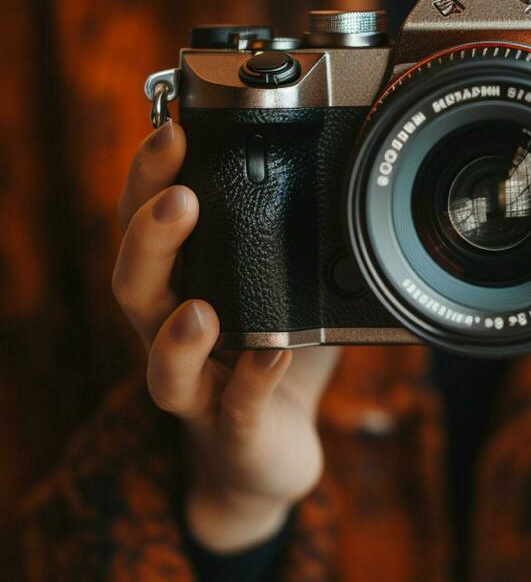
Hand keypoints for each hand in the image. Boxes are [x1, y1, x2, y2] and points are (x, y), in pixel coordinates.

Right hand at [112, 120, 340, 550]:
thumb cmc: (272, 353)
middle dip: (151, 241)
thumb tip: (343, 157)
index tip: (172, 132)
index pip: (145, 225)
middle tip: (181, 200)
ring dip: (178, 337)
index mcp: (182, 286)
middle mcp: (173, 334)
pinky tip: (273, 356)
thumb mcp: (283, 284)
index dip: (148, 180)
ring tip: (202, 308)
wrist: (268, 450)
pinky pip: (237, 410)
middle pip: (136, 286)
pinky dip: (253, 384)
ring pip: (165, 365)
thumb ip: (295, 234)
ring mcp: (200, 390)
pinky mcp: (235, 433)